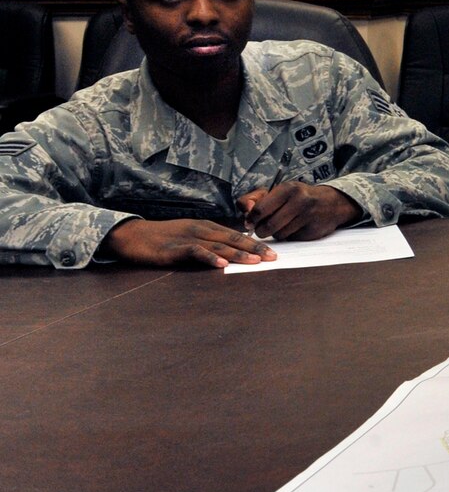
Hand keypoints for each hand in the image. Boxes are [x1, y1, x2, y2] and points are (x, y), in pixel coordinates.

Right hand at [102, 218, 276, 268]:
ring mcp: (188, 238)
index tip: (273, 252)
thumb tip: (231, 252)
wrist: (132, 235)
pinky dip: (209, 258)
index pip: (236, 235)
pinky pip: (195, 252)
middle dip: (254, 248)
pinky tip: (222, 264)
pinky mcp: (174, 248)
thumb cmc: (163, 238)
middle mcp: (201, 229)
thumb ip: (210, 242)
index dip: (255, 243)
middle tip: (273, 257)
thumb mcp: (190, 236)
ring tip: (256, 261)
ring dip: (238, 253)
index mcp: (207, 227)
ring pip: (218, 245)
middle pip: (232, 239)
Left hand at [238, 183, 362, 240]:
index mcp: (287, 189)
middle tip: (264, 227)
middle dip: (262, 230)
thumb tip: (246, 215)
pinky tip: (295, 227)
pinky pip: (290, 238)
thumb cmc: (298, 197)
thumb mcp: (277, 192)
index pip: (259, 209)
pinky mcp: (312, 230)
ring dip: (276, 233)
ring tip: (283, 225)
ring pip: (278, 234)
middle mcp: (299, 201)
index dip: (251, 219)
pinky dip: (289, 235)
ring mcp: (307, 216)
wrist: (331, 203)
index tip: (251, 221)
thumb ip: (255, 199)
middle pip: (267, 226)